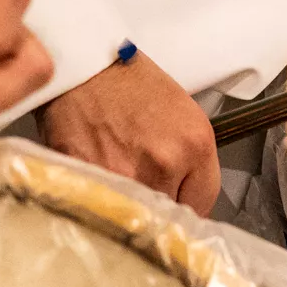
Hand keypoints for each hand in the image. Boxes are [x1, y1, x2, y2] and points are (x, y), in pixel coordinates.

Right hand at [40, 51, 221, 212]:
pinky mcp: (92, 180)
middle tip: (143, 186)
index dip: (186, 205)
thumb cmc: (130, 86)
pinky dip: (102, 203)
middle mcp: (164, 164)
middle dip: (159, 209)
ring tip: (119, 180)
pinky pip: (106, 209)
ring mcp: (126, 176)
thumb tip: (189, 204)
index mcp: (194, 145)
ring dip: (130, 209)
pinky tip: (99, 180)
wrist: (84, 68)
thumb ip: (195, 164)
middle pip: (168, 216)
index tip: (175, 202)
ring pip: (137, 217)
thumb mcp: (185, 115)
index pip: (202, 205)